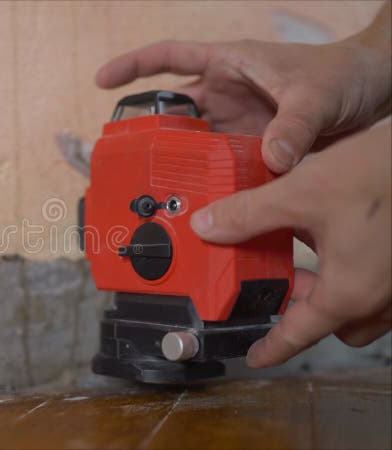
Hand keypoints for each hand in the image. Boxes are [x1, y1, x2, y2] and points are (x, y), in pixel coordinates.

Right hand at [95, 8, 390, 173]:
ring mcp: (238, 124)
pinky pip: (223, 168)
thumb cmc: (346, 72)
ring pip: (195, 146)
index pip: (169, 59)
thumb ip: (294, 124)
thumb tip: (273, 157)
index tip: (102, 82)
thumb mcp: (317, 93)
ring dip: (180, 167)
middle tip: (128, 161)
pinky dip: (213, 185)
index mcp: (228, 64)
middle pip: (174, 113)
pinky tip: (204, 205)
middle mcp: (226, 95)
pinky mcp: (254, 150)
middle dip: (150, 134)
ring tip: (161, 191)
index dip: (133, 67)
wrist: (378, 90)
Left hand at [189, 127, 390, 366]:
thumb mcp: (301, 191)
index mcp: (350, 292)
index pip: (300, 334)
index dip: (273, 348)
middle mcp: (382, 297)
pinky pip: (379, 285)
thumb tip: (207, 225)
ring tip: (308, 253)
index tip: (256, 358)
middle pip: (333, 323)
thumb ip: (248, 214)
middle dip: (304, 309)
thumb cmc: (383, 174)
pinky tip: (342, 232)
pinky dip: (355, 272)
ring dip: (331, 290)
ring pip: (360, 307)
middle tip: (278, 284)